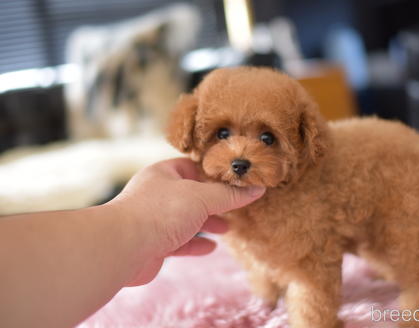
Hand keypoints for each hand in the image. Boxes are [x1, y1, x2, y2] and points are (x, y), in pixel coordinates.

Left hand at [107, 158, 264, 285]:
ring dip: (206, 224)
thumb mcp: (201, 197)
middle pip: (191, 195)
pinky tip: (211, 248)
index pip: (192, 167)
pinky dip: (196, 244)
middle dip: (213, 202)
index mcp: (164, 174)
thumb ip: (229, 195)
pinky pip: (180, 242)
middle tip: (234, 206)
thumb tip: (257, 189)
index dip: (214, 173)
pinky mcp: (154, 244)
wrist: (123, 247)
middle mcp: (157, 195)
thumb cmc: (160, 212)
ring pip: (186, 220)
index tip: (235, 180)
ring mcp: (155, 220)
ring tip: (227, 228)